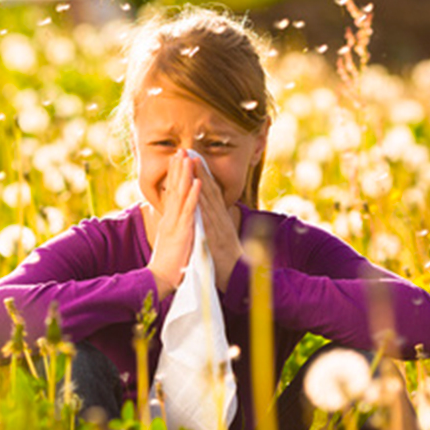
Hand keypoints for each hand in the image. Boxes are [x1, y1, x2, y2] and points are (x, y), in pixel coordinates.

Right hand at [147, 149, 201, 299]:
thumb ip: (173, 227)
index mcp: (169, 220)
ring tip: (188, 158)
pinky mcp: (182, 232)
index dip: (175, 175)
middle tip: (180, 149)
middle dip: (178, 168)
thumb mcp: (171, 240)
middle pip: (174, 188)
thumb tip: (175, 219)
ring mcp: (176, 224)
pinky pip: (189, 210)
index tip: (177, 159)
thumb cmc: (169, 263)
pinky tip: (198, 182)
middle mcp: (170, 218)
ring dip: (185, 175)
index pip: (172, 192)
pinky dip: (194, 195)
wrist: (161, 280)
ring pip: (181, 195)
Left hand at [190, 157, 244, 291]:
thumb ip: (216, 225)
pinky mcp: (216, 237)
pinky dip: (202, 204)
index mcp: (220, 218)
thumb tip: (210, 215)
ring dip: (200, 180)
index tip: (193, 159)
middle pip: (209, 190)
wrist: (238, 278)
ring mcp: (219, 226)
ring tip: (192, 163)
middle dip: (200, 170)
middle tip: (190, 151)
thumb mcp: (220, 238)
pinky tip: (197, 192)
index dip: (202, 175)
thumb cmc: (227, 260)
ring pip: (208, 199)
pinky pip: (207, 218)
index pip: (210, 192)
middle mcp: (220, 218)